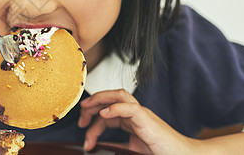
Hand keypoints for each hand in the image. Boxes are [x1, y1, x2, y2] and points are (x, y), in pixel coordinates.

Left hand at [78, 89, 194, 154]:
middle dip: (92, 104)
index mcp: (131, 120)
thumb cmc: (163, 152)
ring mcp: (142, 115)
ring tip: (86, 108)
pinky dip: (115, 108)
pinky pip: (130, 107)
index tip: (83, 131)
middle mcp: (136, 114)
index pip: (107, 112)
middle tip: (80, 119)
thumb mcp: (132, 149)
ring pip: (119, 95)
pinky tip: (103, 114)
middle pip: (110, 98)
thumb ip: (116, 146)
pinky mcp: (148, 120)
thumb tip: (98, 146)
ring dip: (100, 99)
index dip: (92, 119)